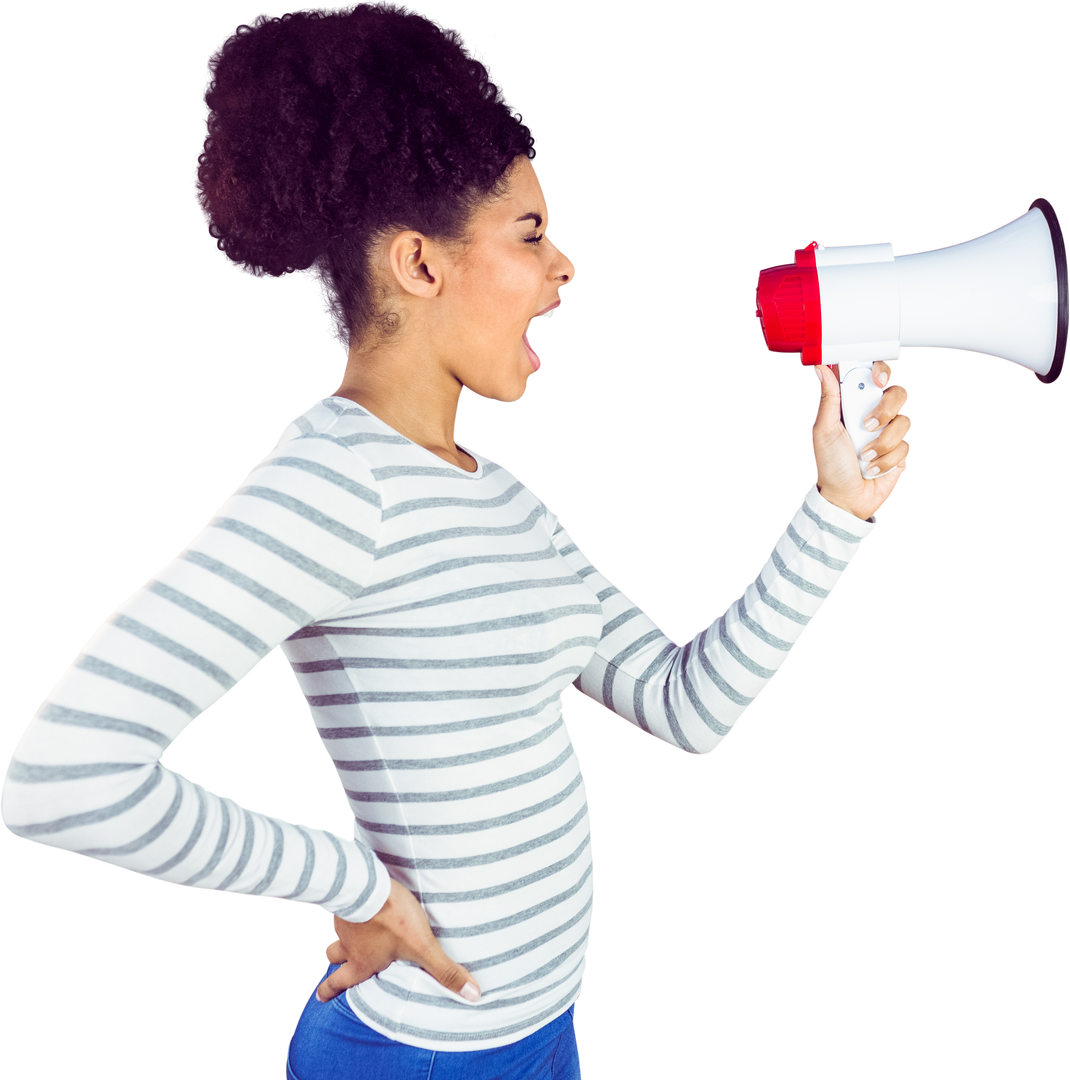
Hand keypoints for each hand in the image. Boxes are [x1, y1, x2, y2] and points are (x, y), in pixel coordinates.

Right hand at [316, 876, 481, 1003]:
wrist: (367, 883)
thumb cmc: (392, 919)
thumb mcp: (423, 947)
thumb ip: (445, 971)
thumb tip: (472, 994)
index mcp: (362, 961)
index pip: (340, 982)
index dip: (330, 990)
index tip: (321, 996)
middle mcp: (348, 943)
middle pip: (331, 955)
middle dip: (332, 959)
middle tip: (330, 961)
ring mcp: (343, 917)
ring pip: (335, 929)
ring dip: (340, 929)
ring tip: (346, 925)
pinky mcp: (345, 893)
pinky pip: (341, 901)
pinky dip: (346, 901)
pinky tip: (355, 893)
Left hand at [809, 361, 912, 519]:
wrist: (845, 498)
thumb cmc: (830, 465)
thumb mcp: (823, 431)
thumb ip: (827, 399)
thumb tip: (821, 369)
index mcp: (854, 403)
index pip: (873, 375)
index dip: (881, 370)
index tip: (877, 379)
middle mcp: (874, 413)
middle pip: (898, 392)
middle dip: (885, 409)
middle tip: (867, 424)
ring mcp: (889, 431)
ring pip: (904, 420)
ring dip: (882, 441)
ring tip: (863, 454)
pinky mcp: (900, 450)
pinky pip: (904, 445)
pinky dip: (885, 459)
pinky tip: (871, 467)